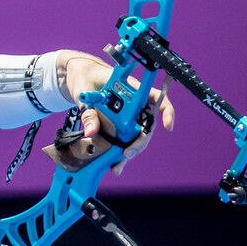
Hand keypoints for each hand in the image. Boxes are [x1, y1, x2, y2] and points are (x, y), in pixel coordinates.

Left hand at [59, 51, 174, 172]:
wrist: (79, 80)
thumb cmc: (86, 79)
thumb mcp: (84, 93)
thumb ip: (89, 111)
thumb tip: (91, 132)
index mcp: (131, 89)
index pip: (155, 97)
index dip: (166, 111)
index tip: (167, 126)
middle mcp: (134, 104)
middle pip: (147, 124)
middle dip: (140, 141)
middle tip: (127, 153)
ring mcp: (127, 116)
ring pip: (136, 135)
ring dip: (130, 151)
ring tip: (117, 166)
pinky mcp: (118, 126)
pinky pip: (124, 140)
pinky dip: (119, 153)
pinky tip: (114, 165)